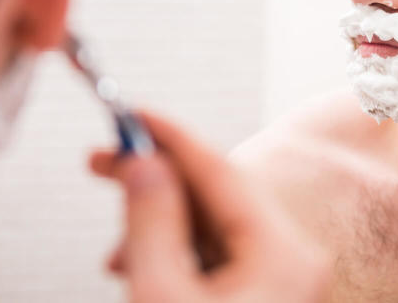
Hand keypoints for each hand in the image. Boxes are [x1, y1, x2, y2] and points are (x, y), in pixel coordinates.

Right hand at [90, 111, 328, 302]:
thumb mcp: (161, 295)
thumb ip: (151, 222)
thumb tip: (145, 165)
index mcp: (284, 256)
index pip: (220, 169)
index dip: (169, 135)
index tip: (129, 113)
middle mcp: (294, 263)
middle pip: (217, 195)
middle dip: (156, 178)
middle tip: (102, 161)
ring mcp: (284, 284)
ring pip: (213, 228)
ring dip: (160, 222)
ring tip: (114, 240)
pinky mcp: (266, 300)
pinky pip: (217, 258)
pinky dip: (177, 253)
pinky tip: (140, 263)